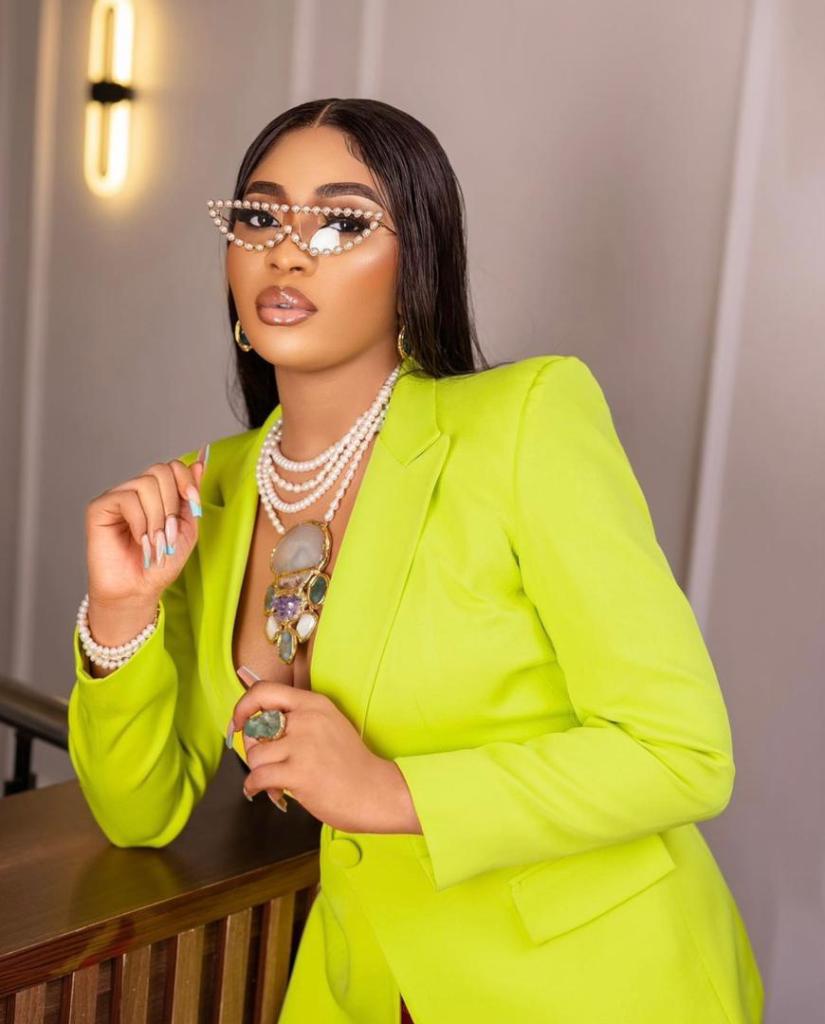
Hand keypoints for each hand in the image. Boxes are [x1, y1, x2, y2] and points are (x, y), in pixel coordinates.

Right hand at [85, 443, 207, 607]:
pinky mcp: (99, 508)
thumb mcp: (187, 528)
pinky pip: (126, 498)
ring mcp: (117, 497)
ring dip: (157, 517)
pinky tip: (139, 539)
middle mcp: (136, 490)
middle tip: (169, 534)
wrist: (138, 590)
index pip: (173, 466)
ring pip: (145, 484)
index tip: (194, 505)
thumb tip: (199, 462)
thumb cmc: (161, 563)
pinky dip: (140, 521)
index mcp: (158, 494)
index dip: (187, 482)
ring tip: (155, 542)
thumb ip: (191, 496)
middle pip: (160, 471)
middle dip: (172, 505)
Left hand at [231, 667, 421, 833]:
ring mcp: (304, 745)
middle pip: (254, 727)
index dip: (243, 706)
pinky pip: (258, 777)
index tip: (238, 722)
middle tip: (265, 762)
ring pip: (255, 755)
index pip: (264, 690)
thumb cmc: (352, 763)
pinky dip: (255, 788)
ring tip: (276, 781)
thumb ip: (298, 717)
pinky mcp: (299, 773)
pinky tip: (269, 792)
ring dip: (259, 771)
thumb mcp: (329, 725)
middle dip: (253, 748)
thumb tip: (254, 717)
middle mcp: (308, 719)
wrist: (377, 792)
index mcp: (314, 703)